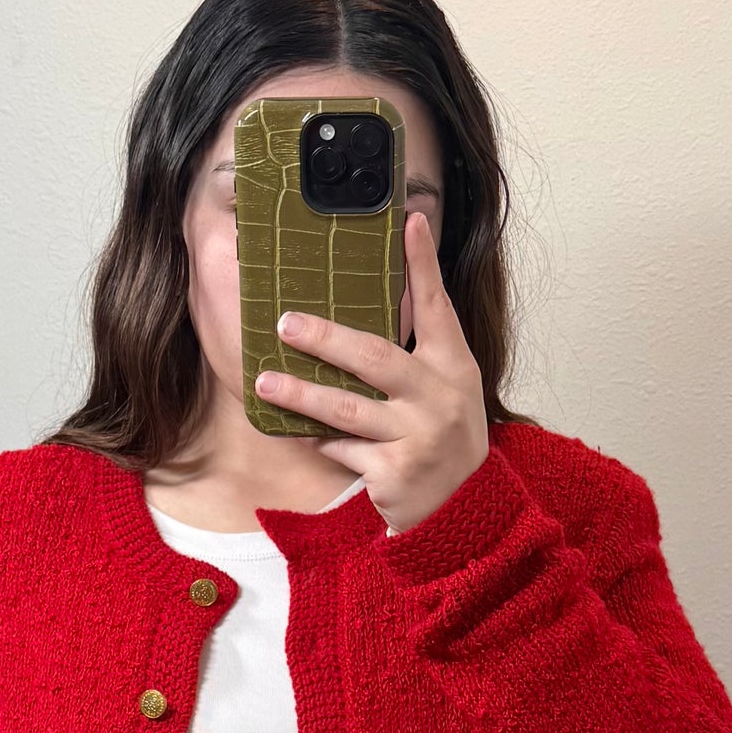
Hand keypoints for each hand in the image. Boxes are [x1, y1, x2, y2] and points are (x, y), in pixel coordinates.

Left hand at [252, 209, 489, 534]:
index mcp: (454, 367)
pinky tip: (300, 433)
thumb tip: (354, 318)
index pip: (437, 307)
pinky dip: (320, 441)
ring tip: (266, 381)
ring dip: (302, 394)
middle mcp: (440, 397)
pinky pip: (343, 449)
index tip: (409, 221)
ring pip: (347, 409)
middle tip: (286, 322)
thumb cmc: (441, 440)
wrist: (465, 511)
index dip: (423, 264)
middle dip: (326, 338)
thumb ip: (413, 358)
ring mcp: (418, 436)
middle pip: (375, 357)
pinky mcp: (395, 472)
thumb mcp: (443, 392)